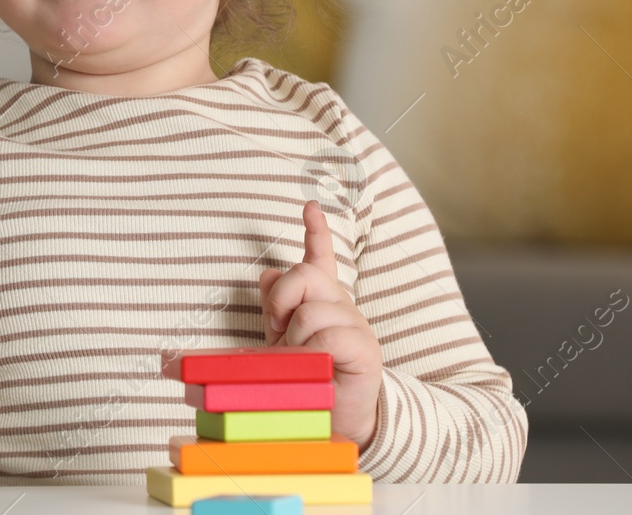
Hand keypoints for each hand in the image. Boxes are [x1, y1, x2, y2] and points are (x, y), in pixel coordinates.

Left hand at [258, 199, 384, 450]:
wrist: (333, 424)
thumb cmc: (306, 383)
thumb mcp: (281, 344)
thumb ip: (276, 309)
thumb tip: (266, 273)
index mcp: (321, 302)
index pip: (320, 258)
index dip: (315, 231)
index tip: (309, 207)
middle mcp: (341, 306)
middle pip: (303, 274)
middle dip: (281, 301)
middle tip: (279, 332)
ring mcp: (355, 325)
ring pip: (310, 311)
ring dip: (294, 342)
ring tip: (302, 364)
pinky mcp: (365, 348)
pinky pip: (327, 337)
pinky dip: (312, 355)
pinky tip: (317, 369)